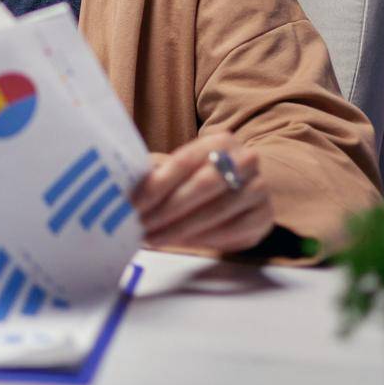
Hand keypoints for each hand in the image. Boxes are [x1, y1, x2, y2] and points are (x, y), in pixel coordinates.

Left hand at [131, 131, 274, 253]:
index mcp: (220, 141)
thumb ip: (155, 171)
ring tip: (153, 238)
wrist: (242, 187)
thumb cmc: (198, 176)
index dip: (156, 184)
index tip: (133, 203)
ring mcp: (259, 188)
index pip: (184, 161)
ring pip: (217, 212)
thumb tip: (119, 181)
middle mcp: (245, 160)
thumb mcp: (178, 168)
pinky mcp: (264, 216)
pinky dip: (204, 239)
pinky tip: (180, 243)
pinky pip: (233, 232)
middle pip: (202, 186)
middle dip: (167, 209)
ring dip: (180, 229)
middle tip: (141, 226)